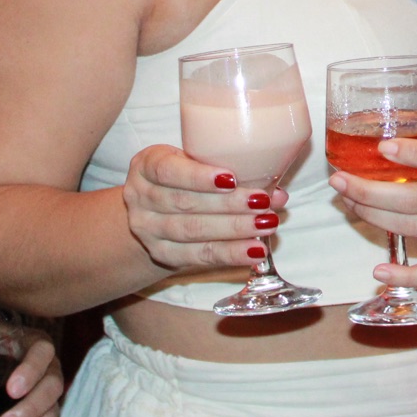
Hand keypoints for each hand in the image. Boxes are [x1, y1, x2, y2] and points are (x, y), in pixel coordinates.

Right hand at [121, 144, 287, 272]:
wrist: (155, 210)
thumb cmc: (184, 176)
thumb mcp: (192, 160)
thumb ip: (225, 167)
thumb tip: (276, 189)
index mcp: (147, 165)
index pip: (168, 171)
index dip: (199, 177)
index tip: (232, 179)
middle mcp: (140, 197)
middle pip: (186, 204)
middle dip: (229, 205)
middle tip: (264, 203)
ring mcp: (147, 229)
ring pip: (193, 231)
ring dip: (234, 230)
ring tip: (266, 225)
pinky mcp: (161, 254)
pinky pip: (198, 256)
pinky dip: (229, 254)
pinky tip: (254, 251)